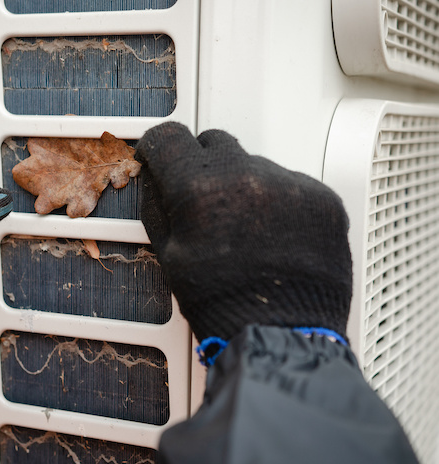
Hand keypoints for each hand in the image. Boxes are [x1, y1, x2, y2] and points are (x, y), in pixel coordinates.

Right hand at [136, 123, 350, 343]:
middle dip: (201, 163)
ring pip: (254, 164)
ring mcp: (290, 184)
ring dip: (244, 185)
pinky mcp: (322, 198)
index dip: (159, 147)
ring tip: (246, 230)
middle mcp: (247, 176)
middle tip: (204, 198)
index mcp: (200, 189)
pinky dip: (280, 202)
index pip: (170, 136)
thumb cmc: (223, 304)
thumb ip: (158, 205)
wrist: (283, 336)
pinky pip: (292, 184)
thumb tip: (155, 177)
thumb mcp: (169, 256)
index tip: (161, 154)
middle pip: (214, 142)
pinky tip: (276, 236)